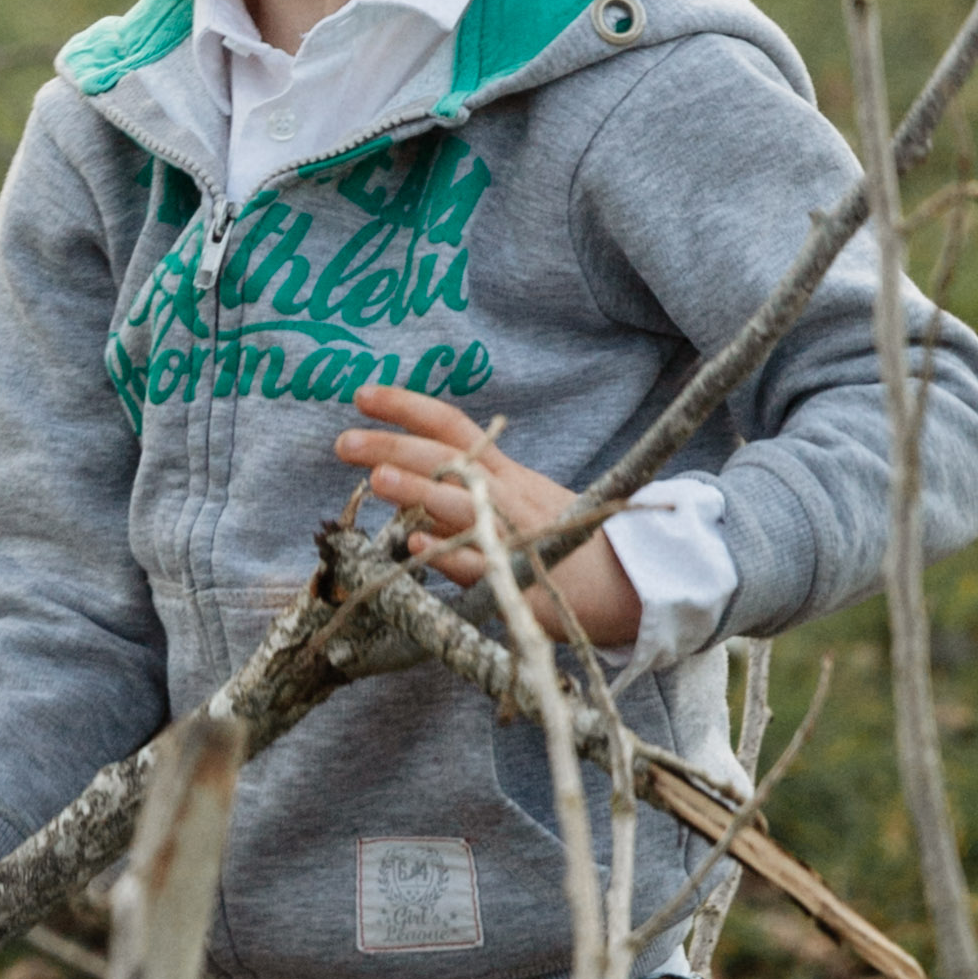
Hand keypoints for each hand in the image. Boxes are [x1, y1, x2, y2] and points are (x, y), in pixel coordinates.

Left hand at [330, 383, 641, 648]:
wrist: (633, 584)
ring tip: (377, 479)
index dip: (407, 406)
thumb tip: (400, 476)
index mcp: (505, 474)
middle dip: (396, 445)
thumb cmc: (564, 539)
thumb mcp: (516, 502)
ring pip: (465, 505)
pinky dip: (449, 555)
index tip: (361, 394)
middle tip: (344, 442)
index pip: (451, 425)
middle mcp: (508, 495)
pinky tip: (414, 547)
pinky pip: (484, 565)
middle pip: (449, 458)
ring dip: (420, 490)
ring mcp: (517, 534)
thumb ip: (463, 489)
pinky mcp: (525, 579)